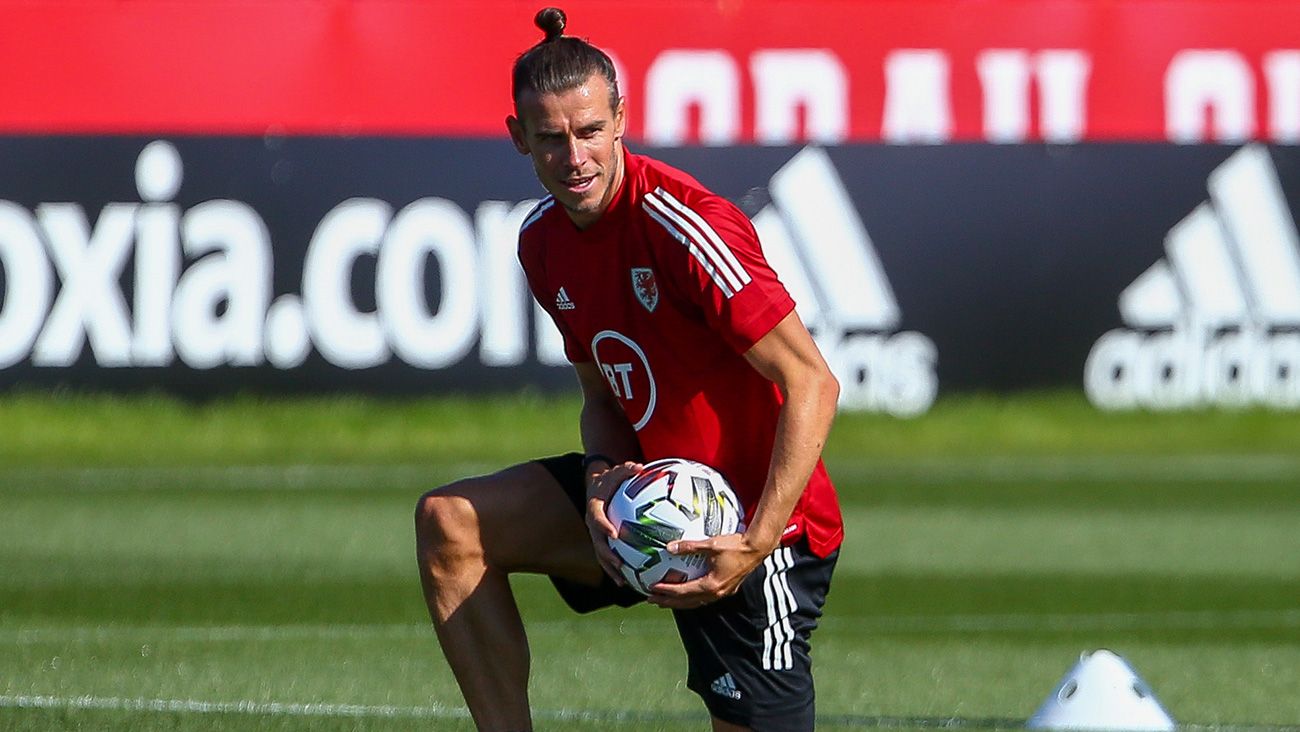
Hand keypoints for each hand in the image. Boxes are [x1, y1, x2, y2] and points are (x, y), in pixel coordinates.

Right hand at [585, 461, 641, 585]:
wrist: (597, 486)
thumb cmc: (610, 479)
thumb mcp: (617, 471)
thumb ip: (627, 470)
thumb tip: (640, 467)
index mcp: (594, 508)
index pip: (597, 519)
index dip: (604, 527)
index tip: (614, 535)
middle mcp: (592, 524)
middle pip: (597, 543)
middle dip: (607, 556)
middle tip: (620, 564)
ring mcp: (596, 534)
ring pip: (600, 555)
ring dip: (610, 569)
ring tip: (623, 581)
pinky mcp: (601, 541)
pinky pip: (606, 557)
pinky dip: (615, 569)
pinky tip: (628, 580)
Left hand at [645, 532, 772, 608]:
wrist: (757, 549)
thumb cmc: (736, 546)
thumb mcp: (710, 544)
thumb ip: (690, 546)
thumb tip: (670, 547)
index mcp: (710, 585)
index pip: (682, 592)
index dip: (666, 591)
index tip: (651, 589)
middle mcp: (716, 593)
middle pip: (687, 602)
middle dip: (668, 602)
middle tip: (652, 600)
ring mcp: (722, 593)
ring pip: (696, 602)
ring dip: (679, 602)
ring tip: (665, 600)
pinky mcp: (726, 589)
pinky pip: (704, 598)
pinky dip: (692, 598)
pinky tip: (687, 594)